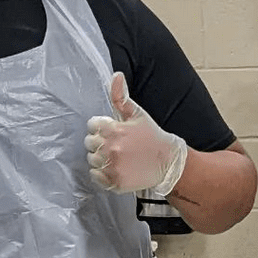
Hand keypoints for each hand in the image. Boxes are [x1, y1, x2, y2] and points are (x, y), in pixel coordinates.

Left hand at [84, 72, 188, 197]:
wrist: (168, 162)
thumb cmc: (152, 136)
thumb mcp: (137, 114)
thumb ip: (121, 96)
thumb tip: (116, 75)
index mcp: (114, 129)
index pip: (92, 125)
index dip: (102, 127)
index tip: (113, 131)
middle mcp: (111, 148)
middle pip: (89, 143)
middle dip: (100, 142)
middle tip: (116, 144)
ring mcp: (112, 166)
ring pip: (91, 159)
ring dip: (100, 158)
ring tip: (118, 157)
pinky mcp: (115, 182)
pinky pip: (95, 176)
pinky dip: (101, 173)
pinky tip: (115, 168)